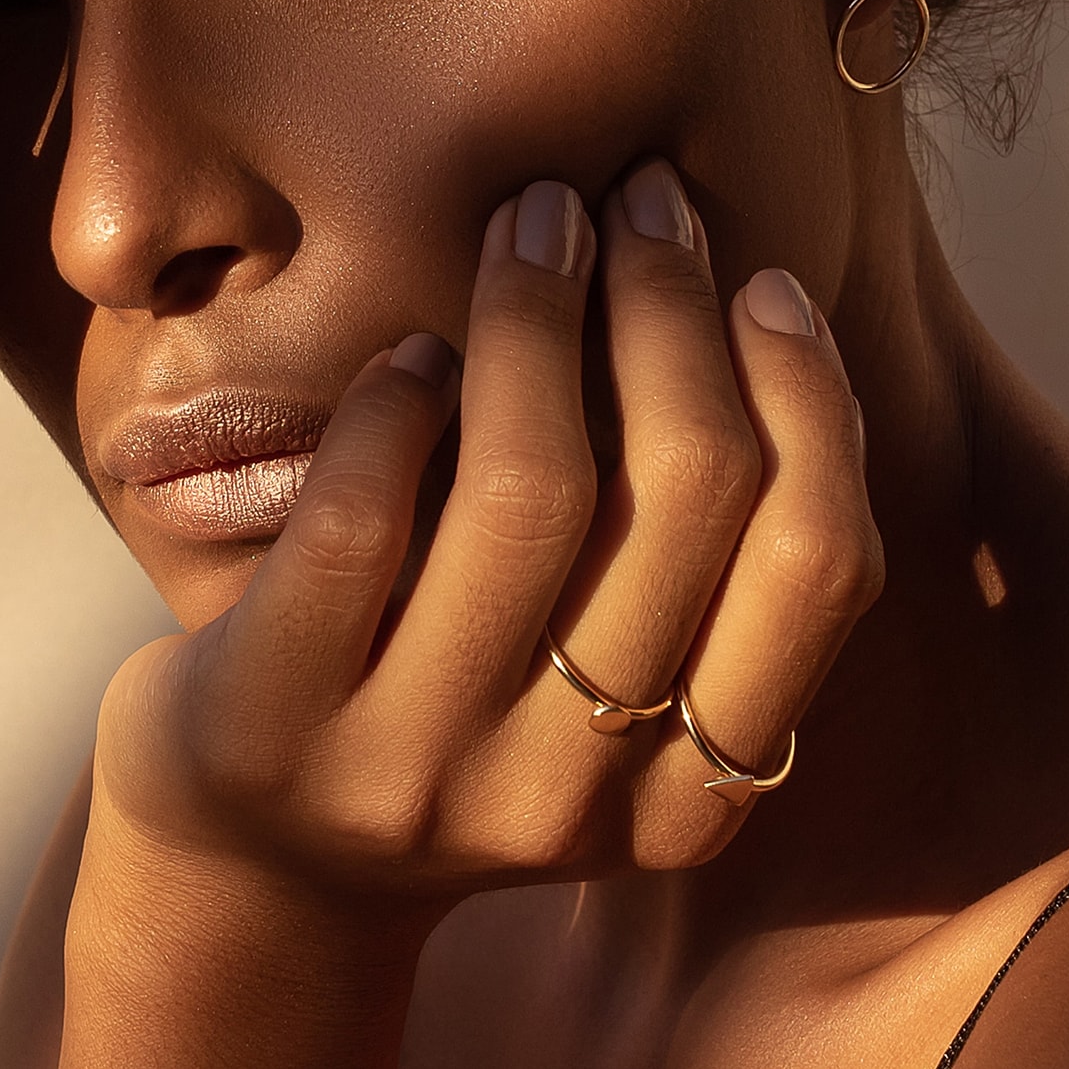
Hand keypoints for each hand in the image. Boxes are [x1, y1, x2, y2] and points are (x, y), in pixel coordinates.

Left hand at [89, 163, 881, 907]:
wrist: (250, 866)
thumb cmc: (447, 721)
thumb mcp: (597, 694)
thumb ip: (680, 567)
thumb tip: (751, 312)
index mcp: (689, 799)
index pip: (817, 570)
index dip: (809, 398)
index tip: (763, 282)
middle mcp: (571, 795)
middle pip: (684, 501)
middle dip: (669, 308)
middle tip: (636, 202)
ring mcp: (417, 767)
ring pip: (529, 492)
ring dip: (537, 317)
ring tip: (532, 223)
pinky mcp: (278, 720)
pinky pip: (362, 514)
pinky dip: (400, 400)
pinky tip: (414, 354)